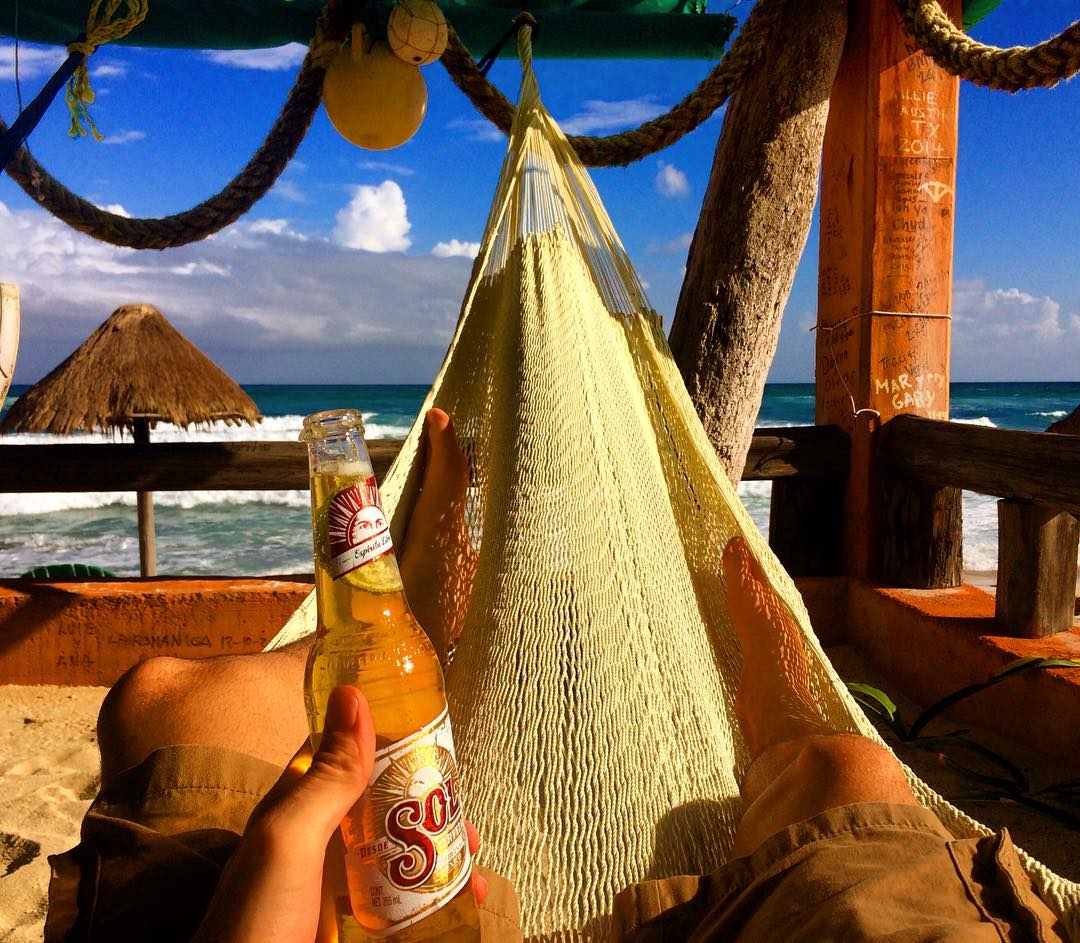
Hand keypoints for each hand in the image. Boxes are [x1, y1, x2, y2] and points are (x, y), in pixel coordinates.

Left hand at [193, 685, 484, 942]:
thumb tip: (353, 694)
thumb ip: (326, 778)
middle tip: (468, 818)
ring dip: (439, 853)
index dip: (390, 737)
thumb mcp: (289, 843)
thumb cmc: (253, 928)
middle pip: (383, 804)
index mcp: (296, 808)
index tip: (437, 735)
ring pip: (396, 853)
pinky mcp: (350, 924)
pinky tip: (462, 903)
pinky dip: (434, 898)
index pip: (346, 752)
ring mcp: (332, 888)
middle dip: (430, 804)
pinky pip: (399, 902)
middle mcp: (315, 842)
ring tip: (476, 866)